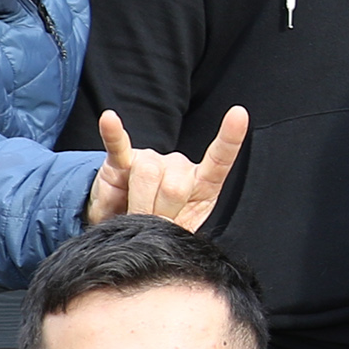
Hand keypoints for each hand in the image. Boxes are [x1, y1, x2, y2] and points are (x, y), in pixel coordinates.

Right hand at [86, 106, 248, 229]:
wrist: (121, 228)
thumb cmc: (154, 230)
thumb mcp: (173, 233)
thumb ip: (173, 225)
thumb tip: (158, 220)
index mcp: (201, 184)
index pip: (219, 160)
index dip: (229, 139)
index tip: (239, 115)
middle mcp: (178, 166)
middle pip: (176, 185)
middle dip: (160, 213)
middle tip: (150, 224)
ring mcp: (150, 160)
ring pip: (148, 173)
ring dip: (138, 202)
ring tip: (132, 212)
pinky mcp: (121, 160)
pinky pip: (118, 145)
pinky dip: (113, 133)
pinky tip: (109, 119)